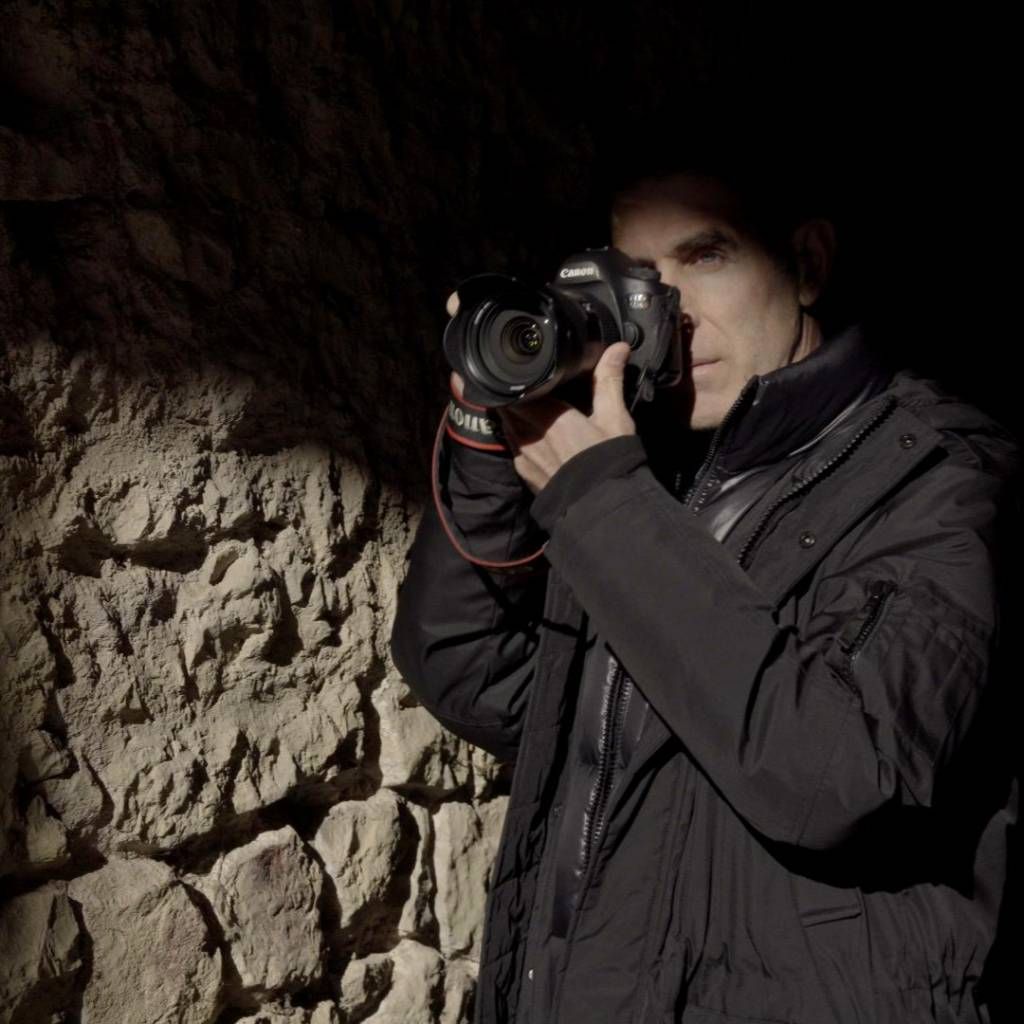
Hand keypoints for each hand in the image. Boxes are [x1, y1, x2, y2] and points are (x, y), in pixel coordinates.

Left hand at [444, 291, 635, 493]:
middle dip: (512, 396)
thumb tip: (617, 348)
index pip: (512, 390)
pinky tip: (534, 439)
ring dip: (513, 417)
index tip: (518, 370)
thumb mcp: (613, 417)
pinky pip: (513, 449)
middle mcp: (527, 435)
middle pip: (506, 407)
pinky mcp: (524, 474)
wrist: (600, 507)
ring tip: (527, 409)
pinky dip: (518, 440)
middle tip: (523, 386)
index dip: (512, 380)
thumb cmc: (607, 462)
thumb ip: (609, 380)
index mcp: (545, 416)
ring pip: (507, 427)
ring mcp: (523, 456)